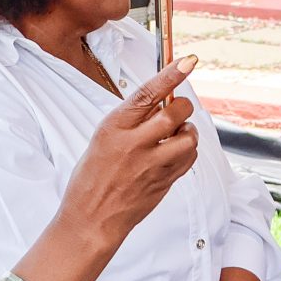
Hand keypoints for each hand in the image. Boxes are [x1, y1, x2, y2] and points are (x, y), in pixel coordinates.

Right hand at [61, 56, 199, 243]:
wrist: (91, 219)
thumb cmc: (92, 176)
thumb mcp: (103, 139)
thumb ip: (131, 121)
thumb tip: (160, 100)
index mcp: (114, 128)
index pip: (147, 93)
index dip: (170, 74)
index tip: (188, 61)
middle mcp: (134, 145)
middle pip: (175, 113)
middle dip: (182, 107)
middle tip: (177, 109)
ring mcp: (151, 165)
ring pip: (188, 138)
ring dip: (188, 131)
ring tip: (177, 135)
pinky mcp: (164, 182)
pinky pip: (189, 159)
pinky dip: (188, 151)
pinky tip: (175, 153)